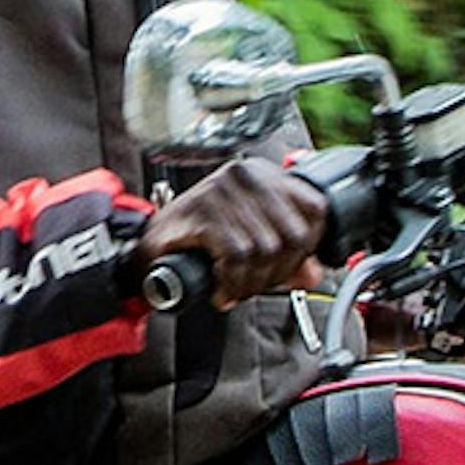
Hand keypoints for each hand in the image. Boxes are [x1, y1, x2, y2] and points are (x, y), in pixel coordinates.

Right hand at [141, 154, 332, 295]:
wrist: (149, 249)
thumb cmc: (198, 241)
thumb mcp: (251, 245)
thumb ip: (288, 258)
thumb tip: (314, 274)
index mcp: (264, 174)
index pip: (315, 209)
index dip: (308, 248)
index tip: (288, 267)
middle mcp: (245, 175)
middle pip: (293, 234)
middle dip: (279, 272)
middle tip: (256, 285)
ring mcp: (222, 190)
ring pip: (266, 249)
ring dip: (252, 282)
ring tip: (236, 289)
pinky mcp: (202, 211)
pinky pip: (236, 256)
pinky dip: (232, 282)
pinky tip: (223, 290)